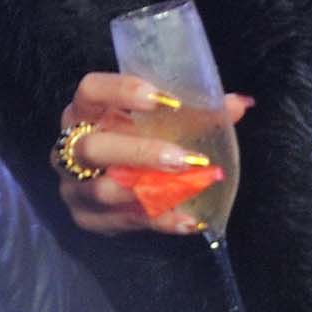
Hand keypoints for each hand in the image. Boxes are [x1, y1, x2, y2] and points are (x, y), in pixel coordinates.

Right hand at [55, 73, 252, 238]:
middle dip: (142, 153)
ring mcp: (74, 186)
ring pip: (104, 191)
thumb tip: (240, 104)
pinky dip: (160, 221)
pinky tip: (189, 220)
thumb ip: (195, 112)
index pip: (91, 90)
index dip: (123, 91)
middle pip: (94, 148)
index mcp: (84, 111)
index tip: (165, 99)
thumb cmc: (135, 139)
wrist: (106, 183)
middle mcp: (70, 147)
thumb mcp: (158, 121)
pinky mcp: (87, 219)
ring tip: (191, 188)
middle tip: (186, 158)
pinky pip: (123, 221)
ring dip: (152, 191)